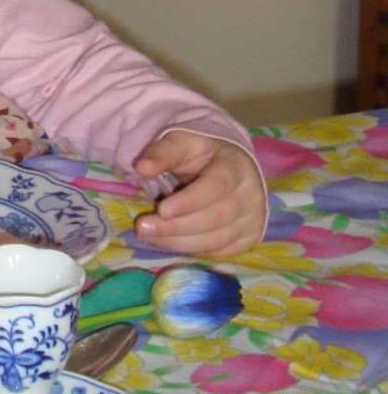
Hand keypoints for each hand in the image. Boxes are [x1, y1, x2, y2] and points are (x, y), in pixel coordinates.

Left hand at [133, 131, 265, 257]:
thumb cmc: (201, 153)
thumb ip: (163, 153)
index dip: (189, 201)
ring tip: (148, 237)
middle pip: (215, 218)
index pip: (216, 186)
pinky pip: (218, 251)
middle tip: (142, 228)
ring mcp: (252, 220)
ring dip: (179, 242)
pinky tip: (168, 242)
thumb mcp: (182, 143)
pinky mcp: (248, 238)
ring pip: (217, 240)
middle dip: (176, 227)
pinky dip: (191, 250)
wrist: (229, 164)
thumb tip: (141, 167)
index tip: (160, 210)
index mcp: (236, 166)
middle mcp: (251, 195)